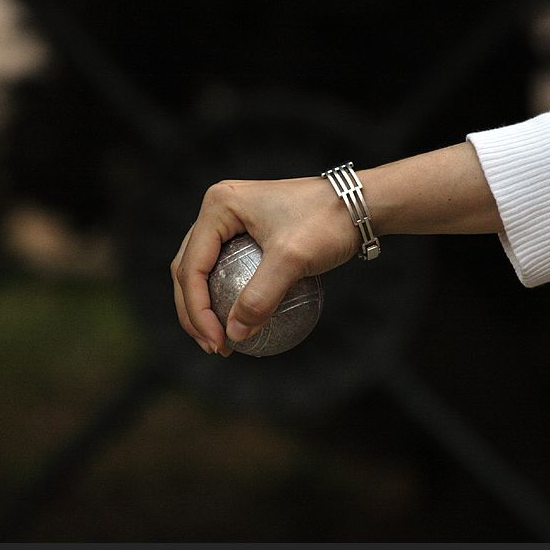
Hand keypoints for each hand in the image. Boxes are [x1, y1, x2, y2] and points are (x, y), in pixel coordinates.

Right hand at [171, 176, 358, 355]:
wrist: (360, 203)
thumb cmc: (327, 223)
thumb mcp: (292, 260)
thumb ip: (260, 297)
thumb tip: (234, 335)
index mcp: (218, 205)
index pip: (192, 267)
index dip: (198, 311)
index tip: (217, 343)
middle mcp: (217, 207)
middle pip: (189, 268)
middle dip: (194, 312)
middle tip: (214, 347)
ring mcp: (231, 218)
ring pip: (203, 269)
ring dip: (205, 307)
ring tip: (221, 340)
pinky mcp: (247, 231)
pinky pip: (226, 267)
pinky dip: (227, 296)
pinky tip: (241, 323)